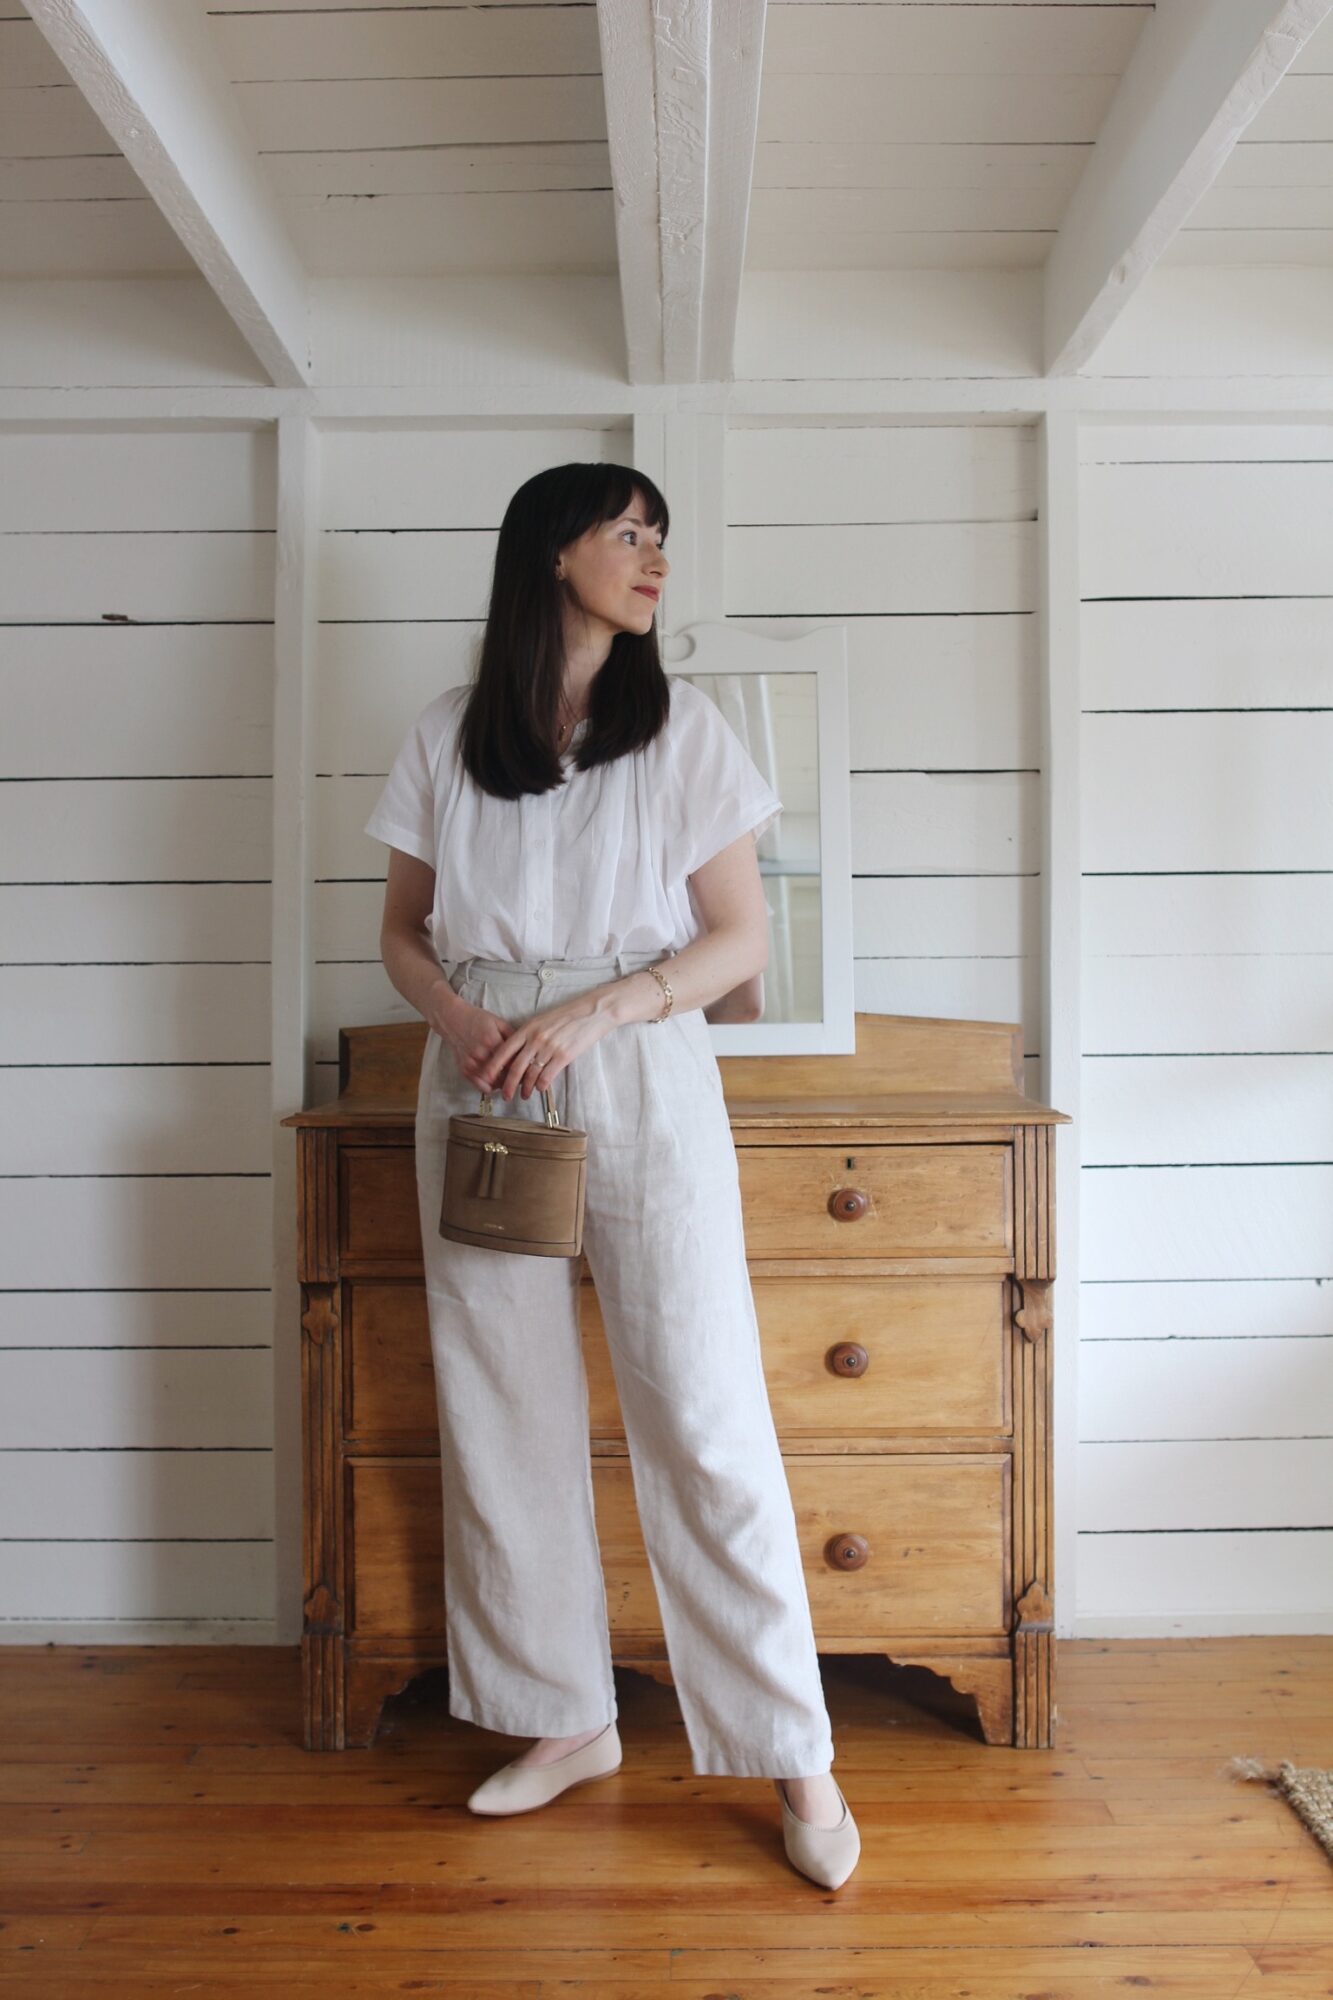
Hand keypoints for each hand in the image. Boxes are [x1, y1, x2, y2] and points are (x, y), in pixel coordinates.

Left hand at [446, 989, 618, 1101]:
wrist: (591, 1012)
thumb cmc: (567, 1015)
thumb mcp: (542, 1020)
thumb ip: (529, 1035)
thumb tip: (518, 1053)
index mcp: (528, 1028)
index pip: (504, 1050)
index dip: (493, 1066)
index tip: (486, 1076)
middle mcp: (535, 1039)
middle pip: (515, 1067)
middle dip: (507, 1084)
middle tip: (505, 1095)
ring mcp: (549, 1048)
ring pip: (531, 1074)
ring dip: (525, 1088)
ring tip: (524, 1095)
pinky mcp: (563, 1056)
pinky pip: (547, 1076)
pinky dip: (542, 1086)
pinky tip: (540, 1089)